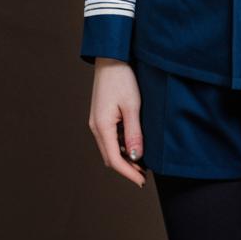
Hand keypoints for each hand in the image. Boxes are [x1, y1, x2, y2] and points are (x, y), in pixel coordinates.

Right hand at [88, 58, 146, 187]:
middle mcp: (96, 127)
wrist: (111, 59)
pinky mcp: (101, 116)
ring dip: (124, 157)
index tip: (141, 181)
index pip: (114, 159)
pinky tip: (133, 145)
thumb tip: (136, 157)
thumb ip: (134, 132)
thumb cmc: (122, 79)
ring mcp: (97, 122)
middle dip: (126, 168)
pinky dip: (121, 146)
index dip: (128, 173)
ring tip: (142, 163)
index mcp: (102, 127)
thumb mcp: (132, 106)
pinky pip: (110, 138)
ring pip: (109, 148)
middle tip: (144, 175)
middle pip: (110, 157)